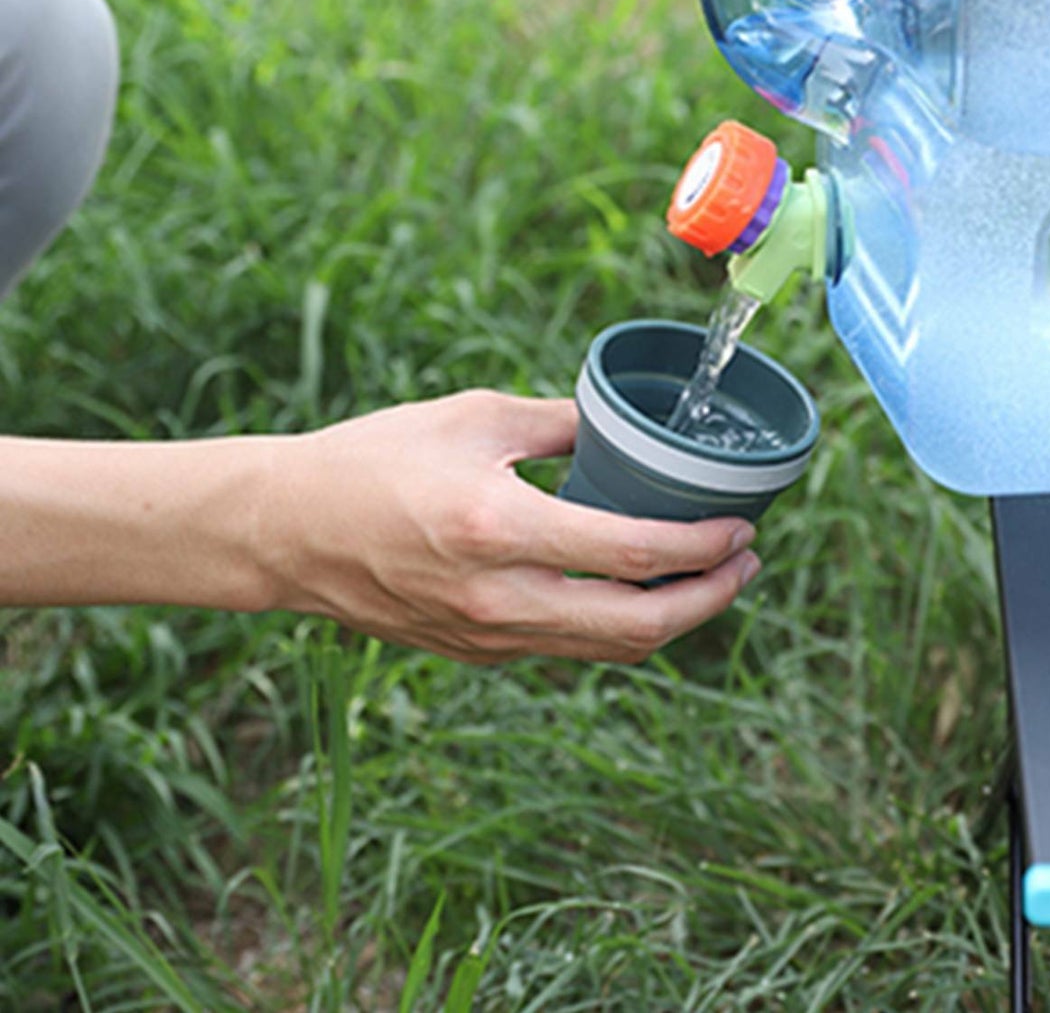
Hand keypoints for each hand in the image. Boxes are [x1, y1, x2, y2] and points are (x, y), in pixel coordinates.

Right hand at [256, 391, 760, 663]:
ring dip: (672, 620)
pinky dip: (618, 625)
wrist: (286, 531)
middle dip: (709, 599)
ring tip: (710, 577)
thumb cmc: (373, 459)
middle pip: (637, 627)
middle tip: (746, 561)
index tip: (742, 527)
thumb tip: (627, 424)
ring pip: (607, 649)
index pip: (631, 553)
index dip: (702, 547)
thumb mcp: (474, 416)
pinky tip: (637, 589)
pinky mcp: (474, 650)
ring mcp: (486, 635)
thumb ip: (561, 423)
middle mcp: (498, 597)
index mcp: (498, 528)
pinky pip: (567, 647)